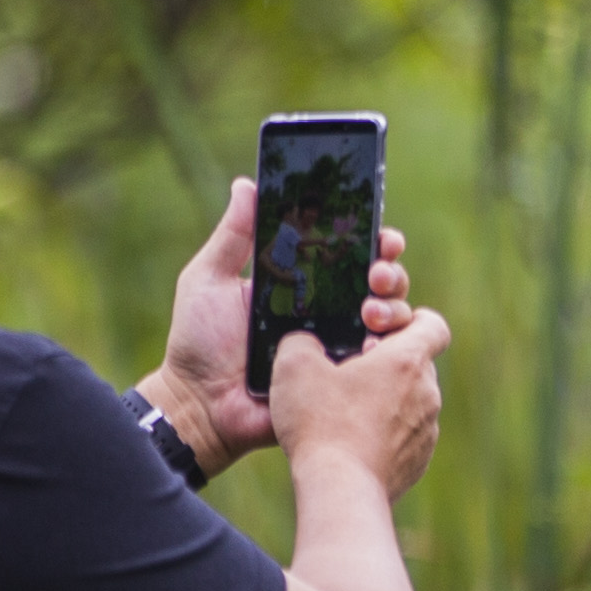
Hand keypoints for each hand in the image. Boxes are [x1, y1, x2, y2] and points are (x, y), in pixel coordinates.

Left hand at [136, 178, 416, 476]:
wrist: (201, 406)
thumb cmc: (199, 342)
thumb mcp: (209, 279)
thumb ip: (233, 235)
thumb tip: (248, 184)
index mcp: (299, 282)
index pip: (346, 253)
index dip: (370, 239)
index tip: (379, 230)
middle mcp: (326, 311)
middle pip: (378, 283)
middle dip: (390, 270)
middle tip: (379, 272)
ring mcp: (336, 347)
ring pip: (388, 319)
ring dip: (391, 306)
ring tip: (371, 310)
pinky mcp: (341, 382)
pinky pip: (378, 363)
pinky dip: (387, 349)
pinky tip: (375, 341)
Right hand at [268, 308, 451, 501]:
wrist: (341, 490)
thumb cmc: (320, 424)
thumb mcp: (294, 367)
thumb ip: (301, 341)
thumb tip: (305, 344)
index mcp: (407, 361)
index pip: (432, 325)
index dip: (412, 319)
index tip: (385, 327)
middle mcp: (427, 395)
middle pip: (417, 365)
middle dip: (387, 362)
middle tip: (350, 368)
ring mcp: (426, 432)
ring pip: (411, 403)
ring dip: (385, 400)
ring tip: (344, 410)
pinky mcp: (417, 463)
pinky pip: (405, 438)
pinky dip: (384, 434)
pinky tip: (350, 443)